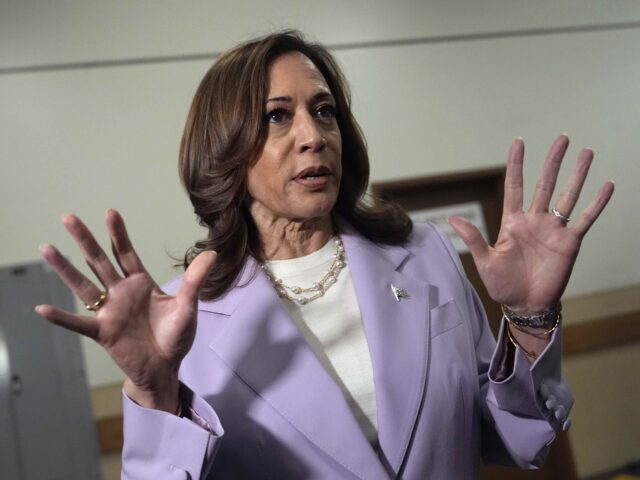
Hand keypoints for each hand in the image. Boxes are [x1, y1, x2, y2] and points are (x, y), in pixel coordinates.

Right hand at [35, 209, 216, 411]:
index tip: (110, 212)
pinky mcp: (103, 332)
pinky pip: (79, 323)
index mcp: (141, 283)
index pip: (126, 253)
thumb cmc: (176, 336)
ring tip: (47, 248)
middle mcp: (121, 293)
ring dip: (65, 268)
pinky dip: (61, 318)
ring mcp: (109, 311)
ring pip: (83, 285)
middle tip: (68, 217)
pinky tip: (42, 309)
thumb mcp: (188, 305)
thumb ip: (195, 280)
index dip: (117, 233)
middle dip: (85, 240)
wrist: (166, 367)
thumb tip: (212, 254)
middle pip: (99, 261)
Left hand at [449, 134, 613, 311]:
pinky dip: (596, 203)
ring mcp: (553, 230)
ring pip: (568, 196)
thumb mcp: (485, 261)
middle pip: (545, 184)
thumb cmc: (503, 284)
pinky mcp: (570, 243)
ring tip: (587, 152)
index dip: (517, 164)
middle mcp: (534, 221)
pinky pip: (585, 219)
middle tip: (563, 138)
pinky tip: (607, 185)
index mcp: (512, 222)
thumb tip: (452, 218)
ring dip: (578, 175)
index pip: (515, 186)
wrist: (525, 305)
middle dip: (553, 161)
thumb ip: (473, 238)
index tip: (519, 142)